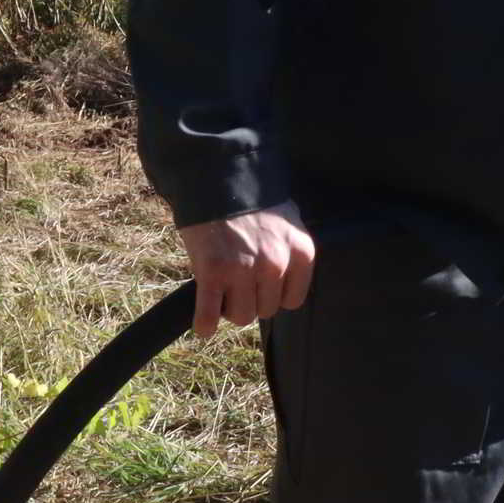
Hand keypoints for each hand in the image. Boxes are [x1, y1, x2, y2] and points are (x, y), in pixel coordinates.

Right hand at [178, 206, 312, 338]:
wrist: (217, 178)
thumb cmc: (252, 200)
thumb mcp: (287, 221)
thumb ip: (290, 251)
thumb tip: (286, 278)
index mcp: (301, 252)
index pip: (293, 300)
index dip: (274, 295)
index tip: (262, 286)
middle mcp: (276, 264)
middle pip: (266, 310)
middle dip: (251, 300)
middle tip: (237, 282)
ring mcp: (244, 270)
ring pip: (241, 315)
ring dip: (229, 308)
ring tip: (222, 291)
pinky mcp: (213, 272)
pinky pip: (210, 315)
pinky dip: (204, 323)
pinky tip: (203, 324)